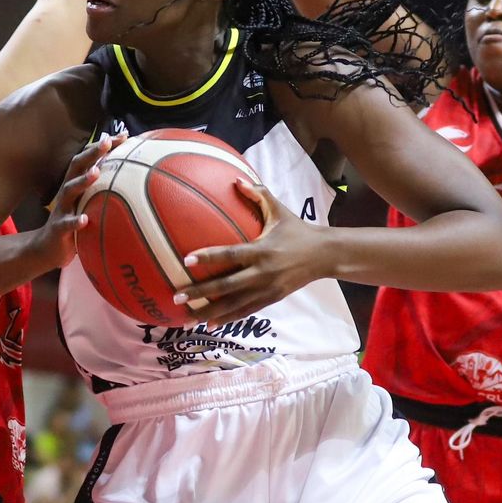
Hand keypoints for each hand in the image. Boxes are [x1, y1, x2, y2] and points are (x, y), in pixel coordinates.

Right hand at [33, 133, 123, 269]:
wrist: (47, 247)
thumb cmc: (74, 222)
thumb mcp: (87, 203)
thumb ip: (102, 190)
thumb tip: (130, 179)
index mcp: (76, 184)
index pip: (89, 159)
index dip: (104, 146)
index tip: (123, 135)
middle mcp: (68, 192)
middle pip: (77, 166)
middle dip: (92, 153)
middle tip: (107, 142)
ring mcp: (62, 209)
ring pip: (70, 190)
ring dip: (82, 181)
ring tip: (96, 172)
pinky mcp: (58, 229)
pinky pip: (66, 224)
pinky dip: (75, 221)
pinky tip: (85, 219)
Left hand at [176, 184, 330, 323]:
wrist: (324, 255)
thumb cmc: (298, 230)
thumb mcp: (279, 210)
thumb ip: (258, 194)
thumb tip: (236, 179)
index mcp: (262, 250)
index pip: (231, 254)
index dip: (209, 257)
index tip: (186, 259)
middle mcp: (263, 272)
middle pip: (227, 286)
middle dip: (200, 293)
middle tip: (177, 297)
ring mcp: (267, 289)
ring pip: (234, 305)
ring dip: (210, 313)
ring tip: (186, 319)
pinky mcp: (272, 299)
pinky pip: (246, 311)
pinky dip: (228, 318)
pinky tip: (210, 324)